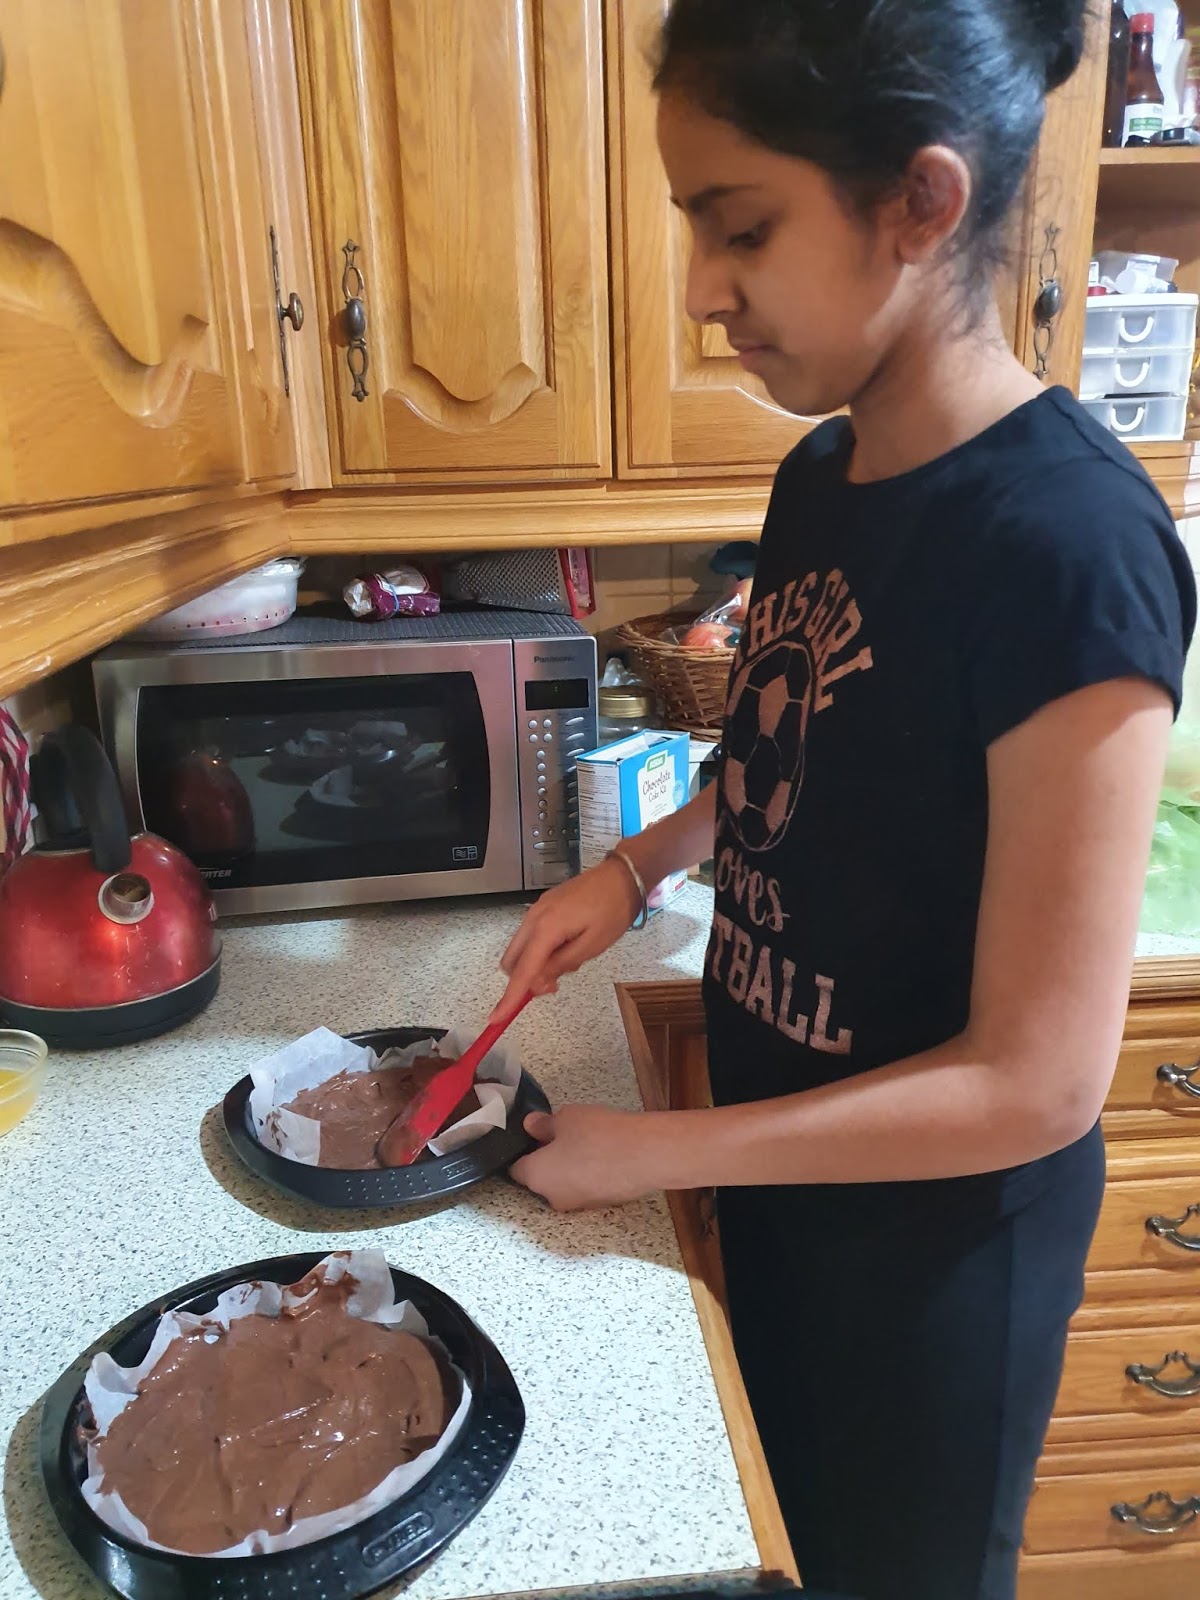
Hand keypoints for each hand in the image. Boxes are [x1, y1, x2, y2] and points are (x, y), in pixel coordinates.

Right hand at [491, 857, 640, 1021]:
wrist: (621, 876)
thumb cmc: (612, 910)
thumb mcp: (592, 946)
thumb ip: (561, 965)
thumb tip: (536, 984)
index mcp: (546, 928)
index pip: (522, 971)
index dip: (509, 997)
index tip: (496, 1019)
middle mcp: (533, 918)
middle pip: (512, 961)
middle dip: (525, 980)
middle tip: (556, 984)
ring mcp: (536, 910)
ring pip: (520, 949)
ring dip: (534, 966)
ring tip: (568, 963)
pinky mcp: (543, 907)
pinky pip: (531, 937)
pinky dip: (540, 951)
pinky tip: (566, 948)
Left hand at [510, 1105, 658, 1210]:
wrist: (646, 1155)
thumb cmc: (599, 1134)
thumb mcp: (566, 1118)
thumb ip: (543, 1124)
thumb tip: (531, 1126)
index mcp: (537, 1178)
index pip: (516, 1169)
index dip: (523, 1151)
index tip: (533, 1136)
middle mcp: (554, 1198)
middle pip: (541, 1179)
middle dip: (548, 1160)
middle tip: (562, 1134)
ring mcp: (581, 1205)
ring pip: (566, 1185)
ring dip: (570, 1168)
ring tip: (587, 1142)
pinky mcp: (604, 1205)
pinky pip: (588, 1188)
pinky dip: (591, 1174)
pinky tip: (605, 1155)